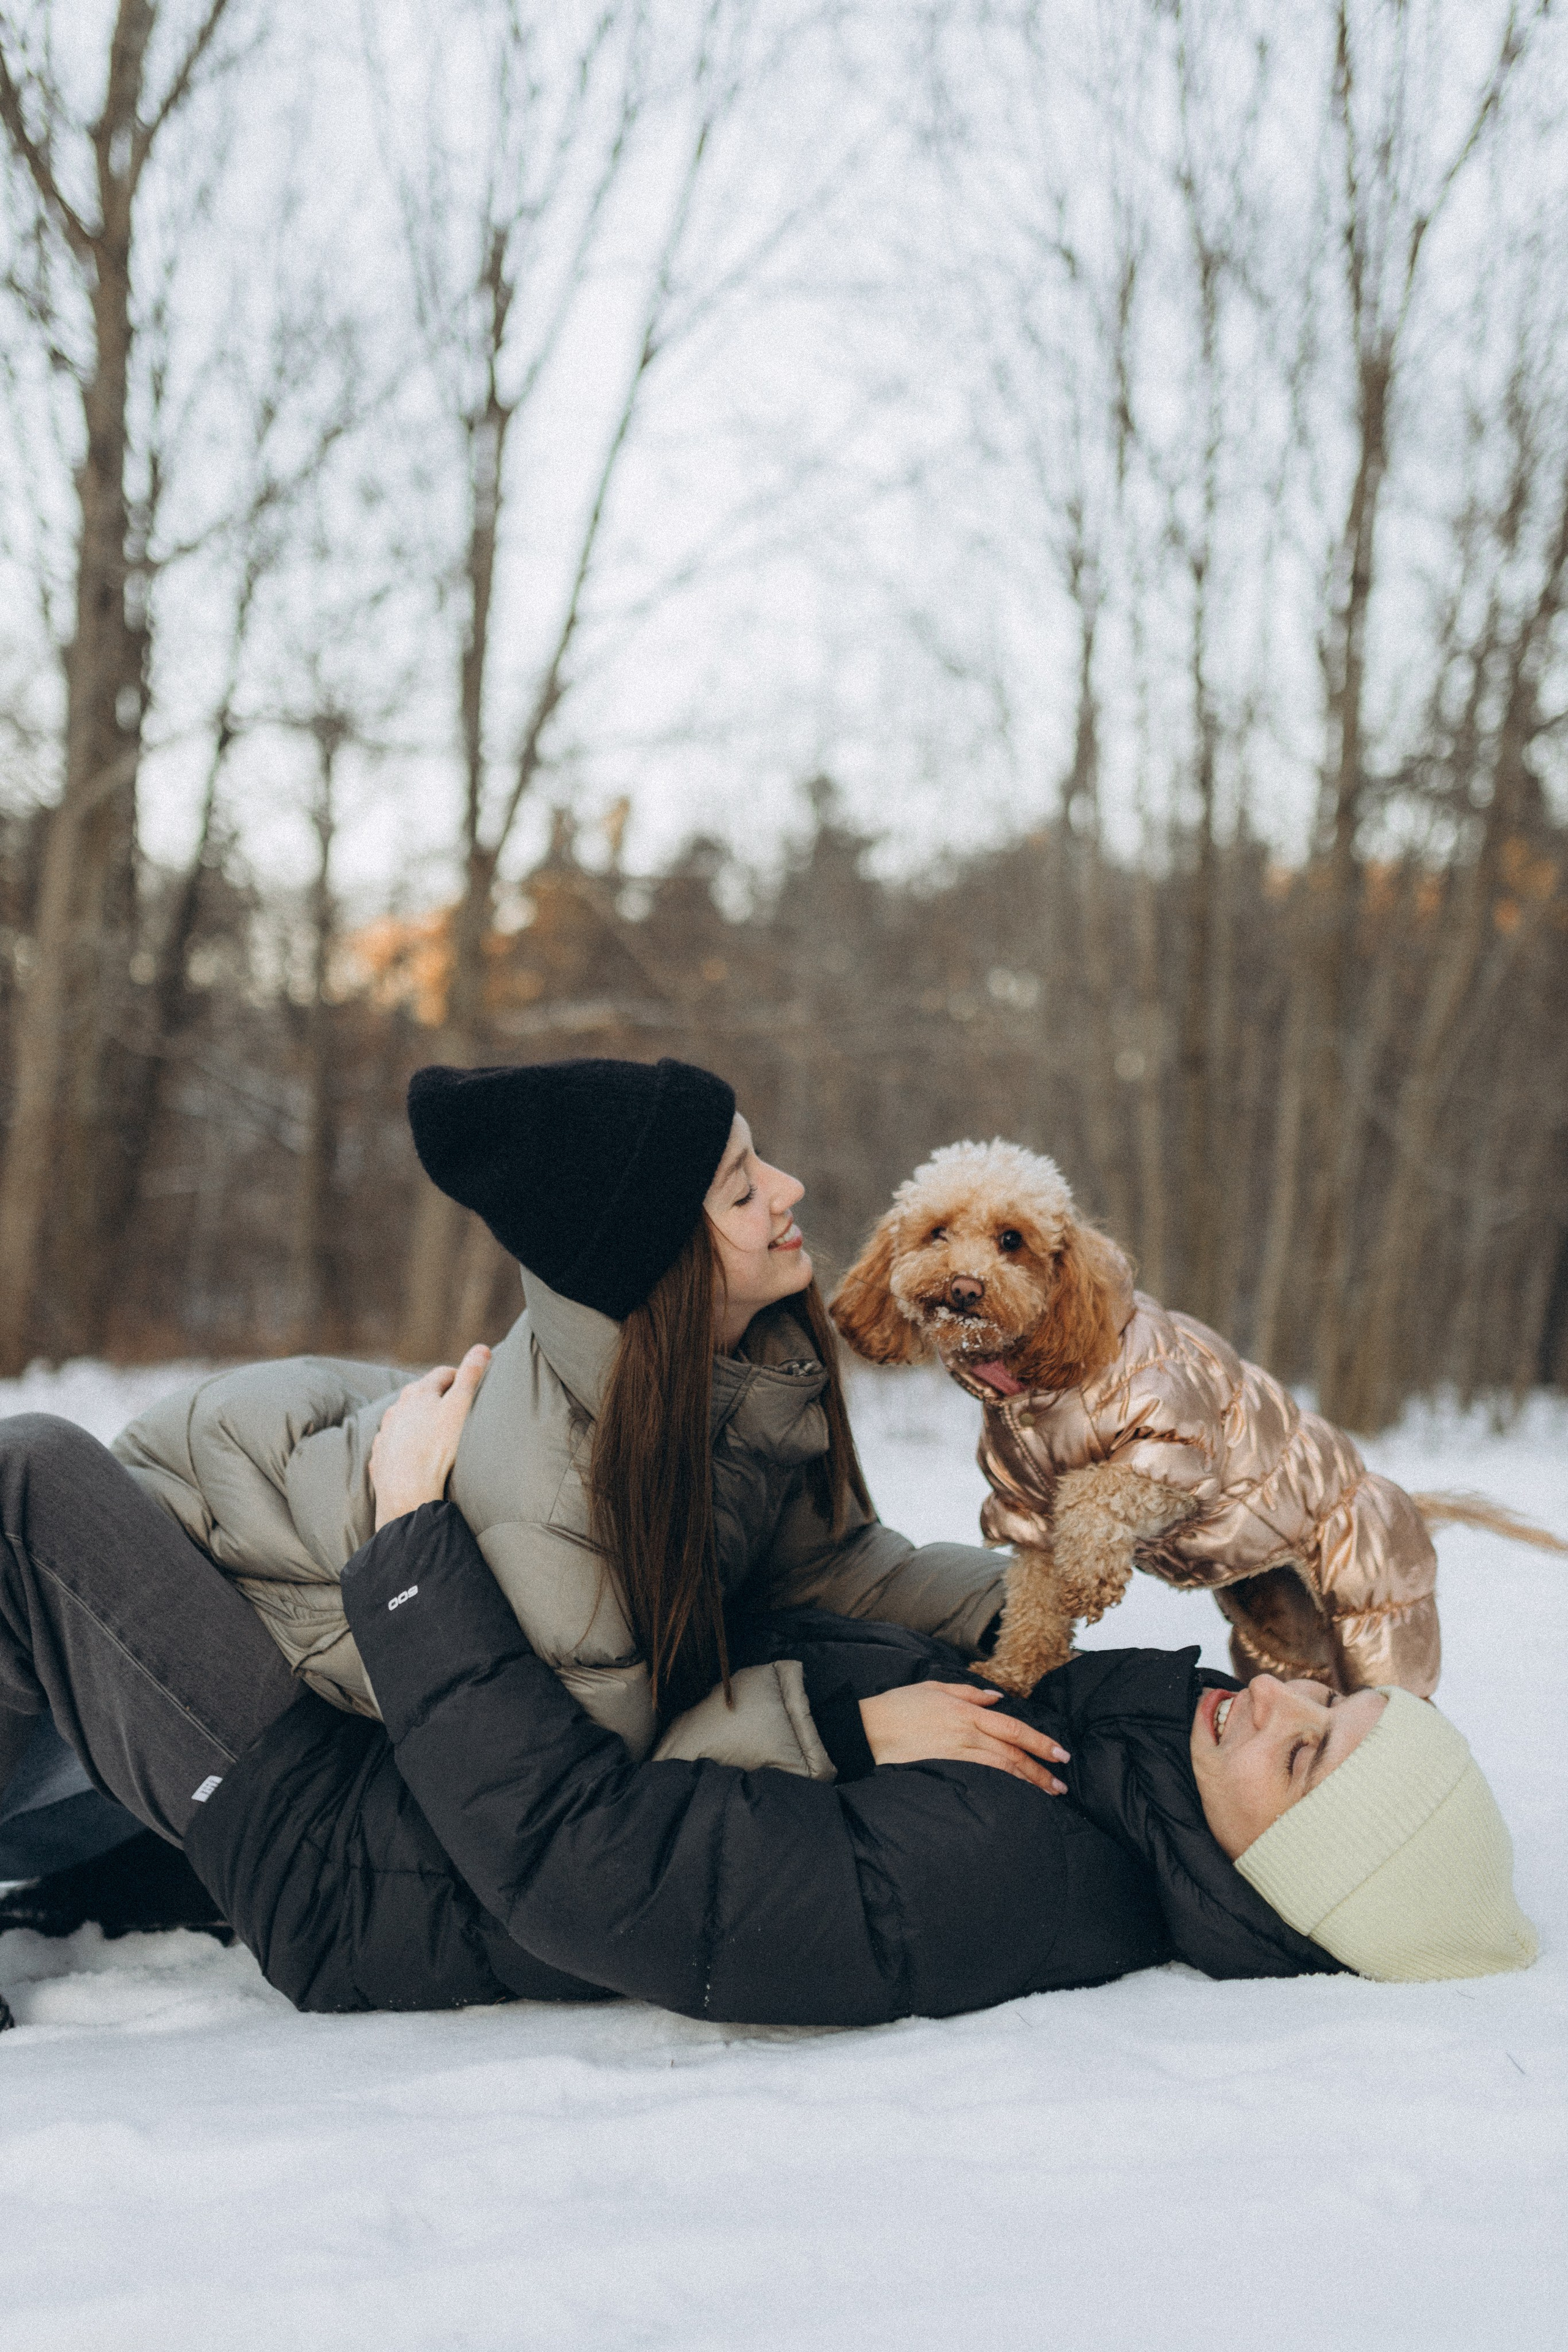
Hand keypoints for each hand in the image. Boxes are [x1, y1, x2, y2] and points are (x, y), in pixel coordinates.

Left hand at [369, 1346, 490, 1529]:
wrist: (407, 1489)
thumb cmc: (437, 1446)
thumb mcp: (461, 1405)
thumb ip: (472, 1375)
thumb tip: (482, 1348)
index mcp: (419, 1392)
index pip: (443, 1374)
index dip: (459, 1377)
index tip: (471, 1386)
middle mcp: (397, 1408)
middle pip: (421, 1396)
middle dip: (438, 1399)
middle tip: (456, 1410)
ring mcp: (386, 1433)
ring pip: (404, 1421)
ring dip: (418, 1423)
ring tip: (435, 1437)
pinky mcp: (380, 1456)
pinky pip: (394, 1446)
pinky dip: (404, 1447)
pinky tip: (416, 1459)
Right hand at [858, 1682, 1069, 1793]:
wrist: (866, 1730)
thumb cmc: (898, 1705)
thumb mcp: (934, 1687)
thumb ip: (969, 1693)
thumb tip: (997, 1699)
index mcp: (965, 1712)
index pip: (1012, 1728)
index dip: (1038, 1741)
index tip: (1060, 1754)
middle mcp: (965, 1734)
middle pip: (1011, 1754)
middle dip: (1040, 1770)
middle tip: (1061, 1785)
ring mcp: (955, 1754)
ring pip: (1000, 1770)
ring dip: (1026, 1782)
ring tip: (1046, 1794)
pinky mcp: (943, 1769)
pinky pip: (979, 1779)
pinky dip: (1001, 1788)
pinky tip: (1013, 1797)